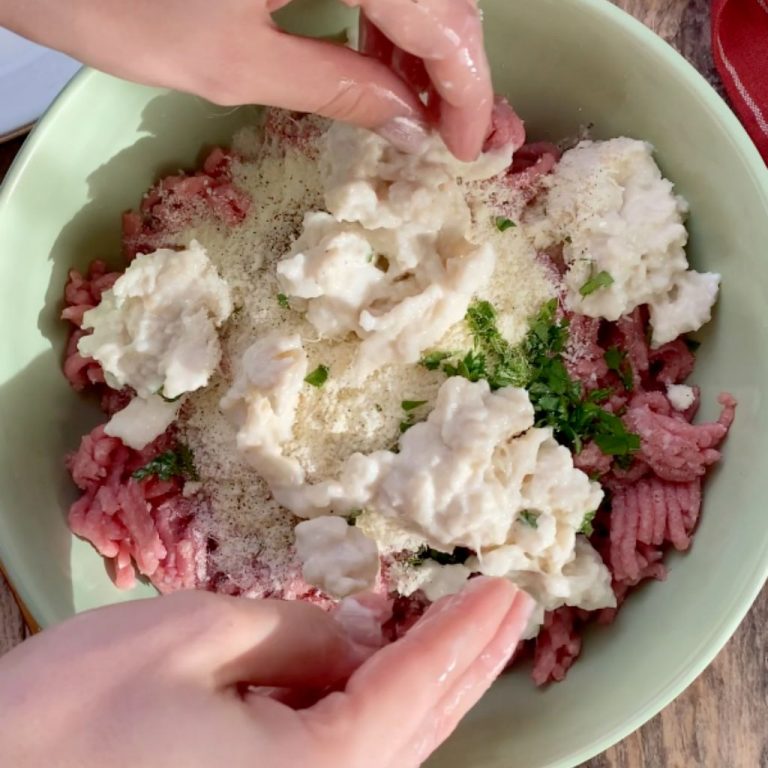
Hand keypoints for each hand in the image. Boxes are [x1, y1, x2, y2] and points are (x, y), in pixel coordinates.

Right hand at [0, 578, 531, 767]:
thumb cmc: (70, 720)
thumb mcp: (192, 638)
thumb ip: (293, 633)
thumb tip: (355, 635)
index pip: (414, 691)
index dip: (463, 633)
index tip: (505, 590)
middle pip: (417, 731)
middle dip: (466, 661)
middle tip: (508, 606)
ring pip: (386, 750)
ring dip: (428, 685)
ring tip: (468, 629)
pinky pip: (342, 759)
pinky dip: (375, 708)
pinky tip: (379, 670)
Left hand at [1, 0, 491, 159]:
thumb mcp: (235, 64)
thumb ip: (338, 87)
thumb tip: (410, 123)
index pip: (443, 19)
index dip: (467, 89)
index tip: (474, 146)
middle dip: (456, 68)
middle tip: (462, 134)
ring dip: (421, 46)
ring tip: (418, 111)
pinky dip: (382, 17)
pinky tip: (378, 62)